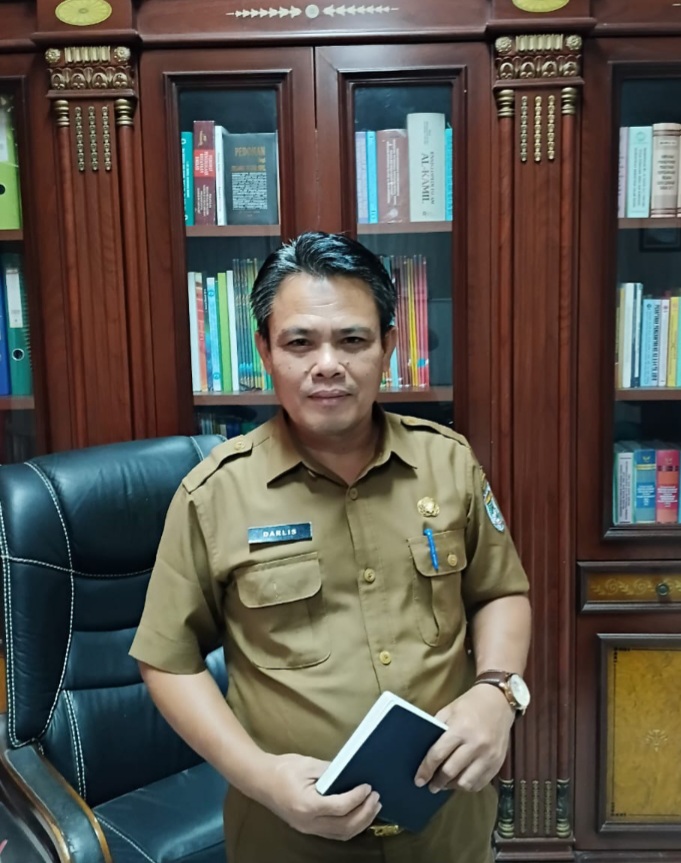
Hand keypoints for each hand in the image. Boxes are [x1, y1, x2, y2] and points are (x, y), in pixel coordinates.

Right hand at [260, 753, 381, 840]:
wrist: (260, 780)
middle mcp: (308, 822)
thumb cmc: (283, 768)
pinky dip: (350, 826)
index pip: (340, 807)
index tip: (368, 786)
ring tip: (373, 806)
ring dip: (361, 822)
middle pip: (344, 826)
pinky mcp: (308, 828)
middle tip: (376, 797)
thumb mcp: (308, 764)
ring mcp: (308, 828)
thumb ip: (331, 771)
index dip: (357, 797)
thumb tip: (351, 773)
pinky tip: (358, 814)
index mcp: (307, 805)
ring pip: (341, 834)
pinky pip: (334, 833)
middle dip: (365, 812)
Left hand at [414, 685, 515, 793]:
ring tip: (445, 784)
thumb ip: (437, 730)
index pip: (438, 754)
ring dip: (452, 786)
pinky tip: (460, 781)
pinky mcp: (497, 763)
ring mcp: (488, 756)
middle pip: (450, 771)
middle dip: (437, 782)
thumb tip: (424, 753)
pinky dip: (468, 786)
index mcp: (460, 729)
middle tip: (430, 786)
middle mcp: (476, 745)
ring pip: (466, 782)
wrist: (499, 701)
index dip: (426, 769)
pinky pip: (480, 783)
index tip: (419, 780)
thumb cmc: (470, 704)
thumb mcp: (449, 711)